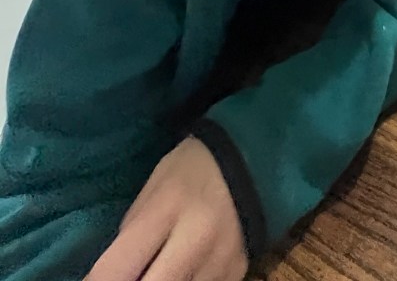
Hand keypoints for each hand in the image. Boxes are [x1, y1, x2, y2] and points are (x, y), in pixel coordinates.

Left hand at [86, 137, 247, 280]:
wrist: (254, 159)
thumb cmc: (193, 168)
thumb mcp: (154, 188)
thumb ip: (132, 233)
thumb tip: (110, 275)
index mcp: (167, 210)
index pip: (117, 268)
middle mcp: (196, 240)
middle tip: (123, 279)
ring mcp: (219, 263)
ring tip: (153, 271)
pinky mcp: (237, 274)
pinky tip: (178, 274)